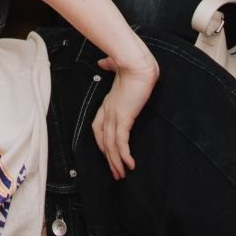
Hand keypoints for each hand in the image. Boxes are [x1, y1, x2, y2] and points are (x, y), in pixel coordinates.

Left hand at [92, 53, 159, 178]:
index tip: (107, 153)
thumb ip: (111, 66)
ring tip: (120, 175)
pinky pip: (121, 142)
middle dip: (108, 158)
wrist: (136, 63)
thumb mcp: (119, 67)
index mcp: (108, 101)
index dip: (101, 141)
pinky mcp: (123, 118)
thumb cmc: (131, 64)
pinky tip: (129, 165)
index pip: (99, 126)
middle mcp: (108, 111)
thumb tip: (104, 61)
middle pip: (103, 139)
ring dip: (115, 162)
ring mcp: (114, 115)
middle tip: (115, 172)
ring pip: (110, 145)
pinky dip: (123, 155)